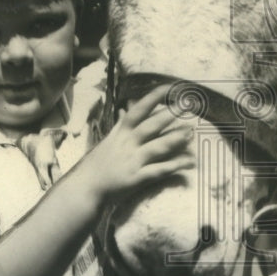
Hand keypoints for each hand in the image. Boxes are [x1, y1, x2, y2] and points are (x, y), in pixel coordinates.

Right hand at [83, 84, 194, 202]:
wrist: (86, 188)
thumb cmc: (98, 164)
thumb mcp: (108, 140)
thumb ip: (121, 125)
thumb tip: (126, 110)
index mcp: (121, 133)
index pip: (137, 111)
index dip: (152, 98)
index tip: (168, 87)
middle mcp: (127, 144)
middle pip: (150, 126)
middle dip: (169, 115)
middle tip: (187, 105)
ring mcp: (132, 161)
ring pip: (156, 147)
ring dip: (175, 139)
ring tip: (190, 133)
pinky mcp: (136, 179)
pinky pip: (158, 171)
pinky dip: (174, 166)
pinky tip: (188, 162)